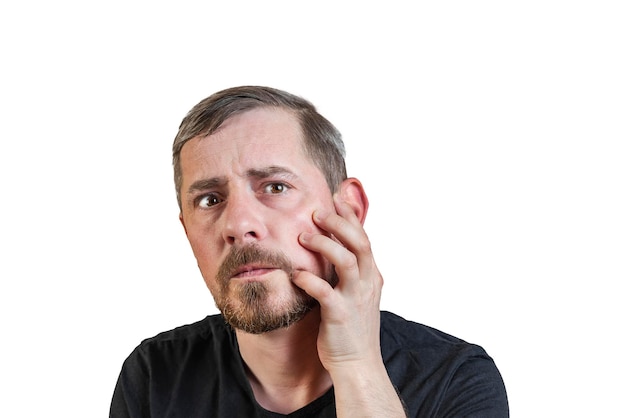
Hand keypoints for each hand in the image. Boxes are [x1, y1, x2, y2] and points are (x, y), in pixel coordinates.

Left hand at [292, 194, 383, 371]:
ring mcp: (356, 299)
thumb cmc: (351, 328)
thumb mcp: (356, 294)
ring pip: (347, 261)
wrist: (357, 364)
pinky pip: (325, 292)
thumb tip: (335, 248)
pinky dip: (310, 280)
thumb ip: (349, 271)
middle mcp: (368, 283)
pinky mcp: (340, 316)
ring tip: (303, 237)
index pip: (364, 237)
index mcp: (372, 276)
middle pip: (360, 242)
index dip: (350, 215)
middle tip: (317, 211)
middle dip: (339, 223)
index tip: (335, 197)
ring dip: (326, 245)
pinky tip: (295, 274)